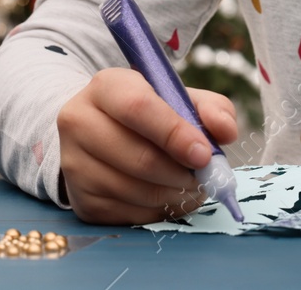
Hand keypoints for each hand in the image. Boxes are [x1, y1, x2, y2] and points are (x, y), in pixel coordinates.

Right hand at [56, 67, 238, 224]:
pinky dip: (159, 211)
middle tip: (204, 176)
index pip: (138, 108)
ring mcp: (75, 164)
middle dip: (181, 173)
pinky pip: (129, 214)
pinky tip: (168, 196)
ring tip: (190, 185)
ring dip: (174, 194)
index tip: (204, 154)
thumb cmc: (149, 114)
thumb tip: (225, 131)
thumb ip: (210, 108)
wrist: (100, 134)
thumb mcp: (179, 98)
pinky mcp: (82, 200)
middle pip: (139, 157)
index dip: (175, 133)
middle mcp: (79, 121)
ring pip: (136, 190)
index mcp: (106, 86)